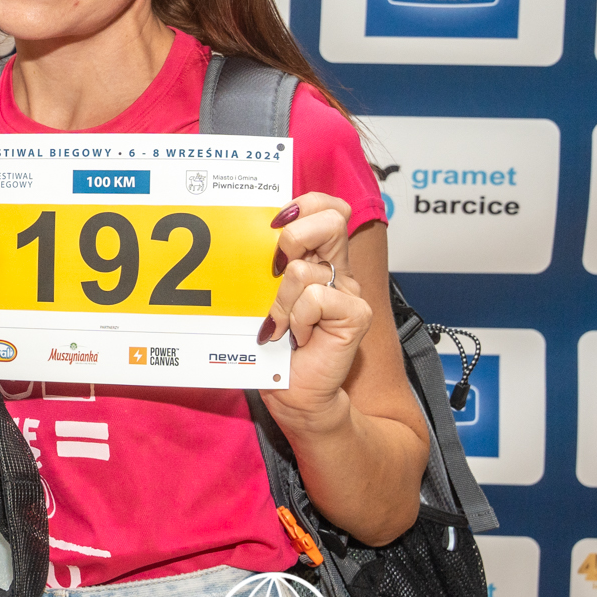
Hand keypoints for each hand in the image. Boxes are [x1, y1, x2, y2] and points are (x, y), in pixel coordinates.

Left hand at [260, 194, 370, 426]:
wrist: (293, 391)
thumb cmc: (271, 344)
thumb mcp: (261, 294)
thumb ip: (263, 264)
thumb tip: (241, 230)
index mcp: (317, 256)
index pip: (327, 206)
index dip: (304, 205)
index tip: (274, 225)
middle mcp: (335, 269)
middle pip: (331, 219)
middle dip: (293, 237)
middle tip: (274, 268)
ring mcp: (348, 291)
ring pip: (306, 268)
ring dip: (280, 298)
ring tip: (279, 322)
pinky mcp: (355, 315)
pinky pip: (315, 299)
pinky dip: (296, 318)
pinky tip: (297, 336)